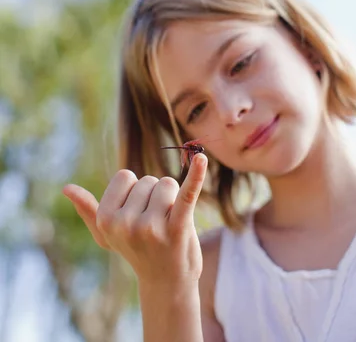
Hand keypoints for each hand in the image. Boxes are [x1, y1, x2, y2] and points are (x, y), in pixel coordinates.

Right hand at [62, 153, 207, 285]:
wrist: (167, 282)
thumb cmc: (136, 251)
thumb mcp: (107, 234)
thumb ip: (88, 210)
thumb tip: (66, 188)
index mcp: (106, 219)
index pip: (125, 176)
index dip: (134, 191)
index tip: (136, 214)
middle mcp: (125, 224)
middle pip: (148, 180)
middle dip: (155, 196)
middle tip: (156, 225)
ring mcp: (151, 227)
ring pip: (167, 184)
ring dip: (172, 200)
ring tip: (169, 225)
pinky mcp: (178, 228)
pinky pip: (187, 194)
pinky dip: (196, 175)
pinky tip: (202, 159)